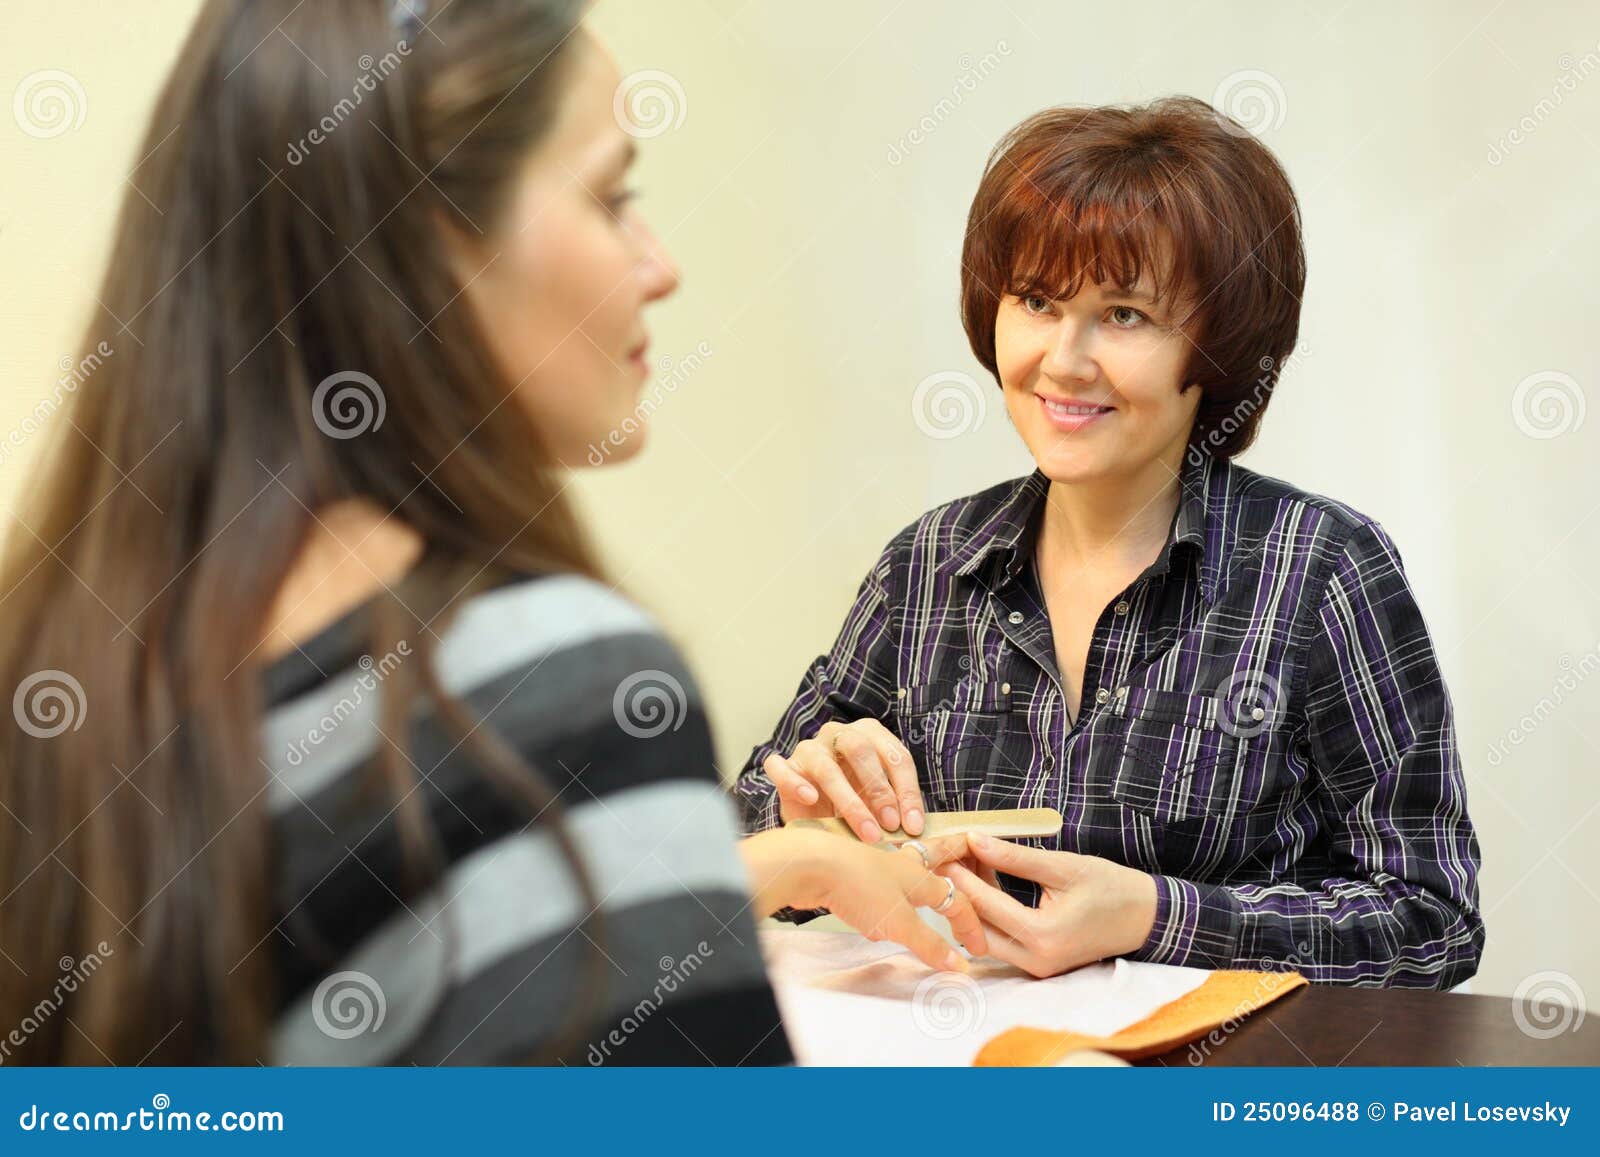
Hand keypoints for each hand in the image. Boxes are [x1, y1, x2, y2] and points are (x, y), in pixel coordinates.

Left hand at [741, 829, 984, 970]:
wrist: (808, 865)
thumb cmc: (858, 887)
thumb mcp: (899, 922)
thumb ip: (929, 944)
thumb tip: (960, 966)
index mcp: (920, 875)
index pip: (956, 900)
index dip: (970, 924)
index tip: (978, 949)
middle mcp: (901, 866)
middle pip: (935, 861)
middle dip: (953, 858)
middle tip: (968, 849)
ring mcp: (874, 867)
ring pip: (904, 875)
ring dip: (916, 886)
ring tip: (924, 897)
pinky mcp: (851, 874)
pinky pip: (877, 888)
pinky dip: (885, 902)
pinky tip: (873, 924)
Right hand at [761, 719, 924, 841]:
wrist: (813, 810)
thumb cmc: (854, 801)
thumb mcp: (880, 802)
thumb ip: (895, 808)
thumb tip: (915, 829)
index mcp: (870, 734)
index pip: (895, 756)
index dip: (907, 791)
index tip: (914, 825)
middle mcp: (839, 734)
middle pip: (861, 750)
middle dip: (880, 790)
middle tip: (890, 825)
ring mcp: (809, 748)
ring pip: (826, 766)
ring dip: (849, 801)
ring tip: (865, 831)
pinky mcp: (784, 766)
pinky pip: (782, 768)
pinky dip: (795, 783)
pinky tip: (810, 799)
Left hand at [940, 833, 1157, 977]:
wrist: (1145, 918)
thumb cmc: (1112, 889)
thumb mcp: (1064, 866)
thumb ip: (1016, 857)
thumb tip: (976, 840)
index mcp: (1043, 937)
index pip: (987, 906)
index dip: (961, 877)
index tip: (942, 854)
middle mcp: (1036, 961)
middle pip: (978, 928)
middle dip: (959, 894)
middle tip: (945, 860)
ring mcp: (1037, 968)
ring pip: (986, 937)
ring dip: (972, 905)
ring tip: (962, 867)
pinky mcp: (1038, 965)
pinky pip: (1002, 941)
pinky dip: (989, 915)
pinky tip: (983, 883)